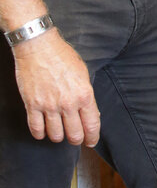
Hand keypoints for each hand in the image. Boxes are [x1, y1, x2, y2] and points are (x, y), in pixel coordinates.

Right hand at [13, 27, 99, 145]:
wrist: (39, 46)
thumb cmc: (62, 56)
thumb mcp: (83, 73)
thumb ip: (86, 95)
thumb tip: (90, 113)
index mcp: (84, 94)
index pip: (92, 125)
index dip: (92, 137)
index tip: (91, 141)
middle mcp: (68, 103)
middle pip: (74, 135)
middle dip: (77, 139)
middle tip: (75, 137)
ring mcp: (49, 106)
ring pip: (56, 136)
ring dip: (58, 136)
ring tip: (59, 129)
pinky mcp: (32, 106)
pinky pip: (36, 130)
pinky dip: (40, 133)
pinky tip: (43, 129)